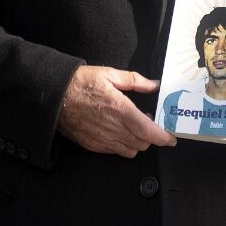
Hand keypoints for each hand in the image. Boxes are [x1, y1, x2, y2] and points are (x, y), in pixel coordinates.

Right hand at [57, 65, 176, 157]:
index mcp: (120, 110)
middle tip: (151, 124)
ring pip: (130, 150)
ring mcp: (102, 139)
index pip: (148, 131)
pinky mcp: (92, 145)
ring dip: (138, 142)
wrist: (54, 96)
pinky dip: (123, 146)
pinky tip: (120, 132)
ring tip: (135, 128)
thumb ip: (135, 80)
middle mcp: (112, 128)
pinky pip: (115, 152)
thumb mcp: (109, 73)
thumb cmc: (81, 82)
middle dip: (151, 137)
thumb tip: (153, 85)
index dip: (163, 137)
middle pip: (142, 144)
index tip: (171, 138)